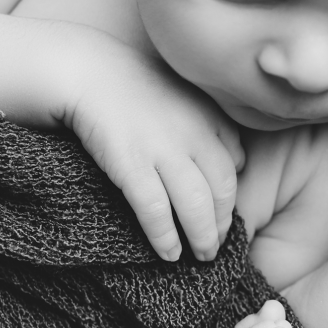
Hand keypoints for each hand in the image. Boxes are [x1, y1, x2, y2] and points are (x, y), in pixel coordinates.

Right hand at [68, 44, 243, 261]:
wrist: (88, 71)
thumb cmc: (137, 87)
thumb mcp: (187, 99)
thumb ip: (214, 128)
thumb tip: (239, 163)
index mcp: (210, 119)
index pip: (236, 166)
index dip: (232, 196)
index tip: (224, 214)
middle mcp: (194, 135)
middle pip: (222, 191)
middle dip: (222, 223)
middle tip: (217, 245)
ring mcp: (164, 151)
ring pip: (196, 206)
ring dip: (202, 237)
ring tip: (201, 256)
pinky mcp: (131, 165)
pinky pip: (156, 210)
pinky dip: (165, 236)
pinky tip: (169, 253)